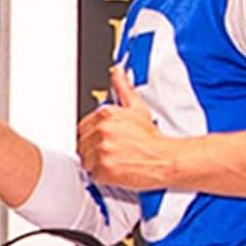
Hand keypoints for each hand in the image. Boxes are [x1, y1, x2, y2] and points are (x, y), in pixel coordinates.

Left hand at [77, 66, 174, 189]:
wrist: (165, 159)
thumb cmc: (151, 137)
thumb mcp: (137, 107)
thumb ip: (123, 87)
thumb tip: (118, 70)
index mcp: (106, 114)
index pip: (82, 127)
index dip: (92, 136)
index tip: (103, 141)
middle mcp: (102, 130)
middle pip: (81, 143)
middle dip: (92, 150)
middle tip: (110, 152)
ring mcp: (102, 149)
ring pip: (84, 159)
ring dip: (95, 163)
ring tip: (114, 160)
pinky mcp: (104, 168)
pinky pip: (91, 173)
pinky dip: (100, 174)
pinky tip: (115, 169)